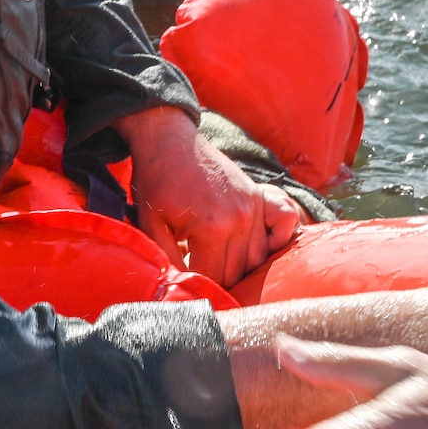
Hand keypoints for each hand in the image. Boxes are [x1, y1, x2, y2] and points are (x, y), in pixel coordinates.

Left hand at [118, 106, 300, 284]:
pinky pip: (276, 233)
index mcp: (211, 229)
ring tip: (216, 264)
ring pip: (256, 260)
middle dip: (217, 280)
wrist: (170, 142)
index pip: (213, 278)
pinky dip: (267, 247)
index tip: (187, 284)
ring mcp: (252, 208)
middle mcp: (239, 220)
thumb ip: (167, 258)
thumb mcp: (151, 223)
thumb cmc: (157, 183)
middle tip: (199, 275)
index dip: (198, 285)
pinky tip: (246, 250)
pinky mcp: (258, 198)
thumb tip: (181, 286)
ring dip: (238, 268)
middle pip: (236, 272)